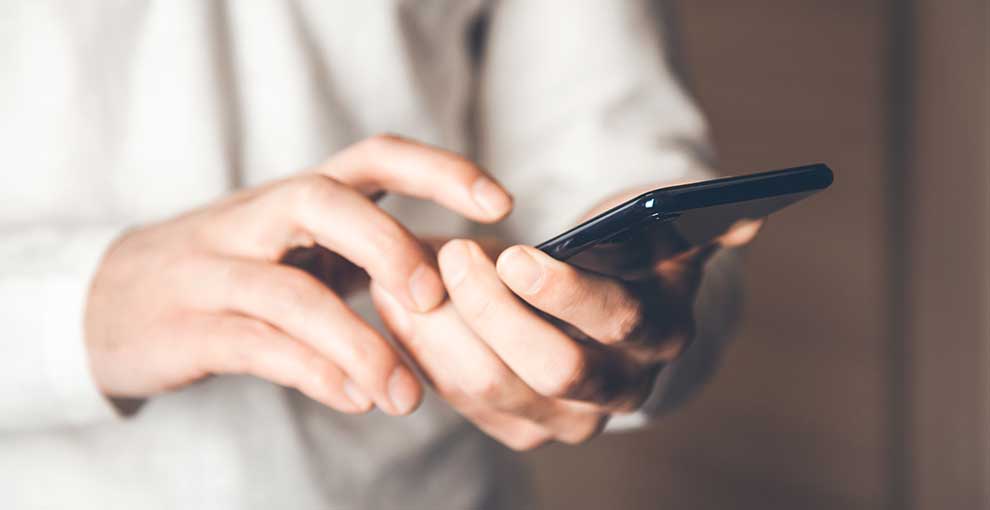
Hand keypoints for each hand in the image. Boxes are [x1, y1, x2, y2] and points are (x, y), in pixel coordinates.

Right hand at [84, 135, 512, 415]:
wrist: (107, 301)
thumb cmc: (232, 274)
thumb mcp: (298, 249)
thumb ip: (369, 257)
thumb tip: (465, 281)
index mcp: (296, 199)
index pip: (372, 157)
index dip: (439, 170)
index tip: (501, 203)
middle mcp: (256, 221)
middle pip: (323, 200)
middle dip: (389, 245)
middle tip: (436, 302)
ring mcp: (215, 272)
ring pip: (289, 292)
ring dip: (359, 343)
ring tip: (406, 395)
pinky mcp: (186, 328)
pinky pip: (254, 345)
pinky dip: (312, 372)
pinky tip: (356, 399)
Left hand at [372, 213, 759, 448]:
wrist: (602, 312)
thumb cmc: (625, 255)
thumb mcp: (661, 233)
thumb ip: (699, 220)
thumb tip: (749, 219)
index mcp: (661, 333)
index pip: (615, 323)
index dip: (563, 292)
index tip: (513, 253)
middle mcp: (620, 387)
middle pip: (550, 368)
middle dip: (491, 310)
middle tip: (452, 255)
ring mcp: (566, 418)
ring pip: (491, 387)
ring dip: (439, 329)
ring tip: (402, 274)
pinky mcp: (519, 429)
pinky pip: (459, 398)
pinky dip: (422, 350)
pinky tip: (399, 304)